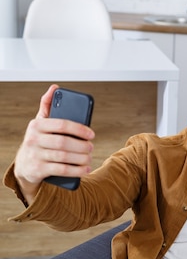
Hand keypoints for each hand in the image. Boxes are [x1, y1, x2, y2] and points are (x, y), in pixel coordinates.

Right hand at [14, 85, 94, 203]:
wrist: (24, 166)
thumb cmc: (38, 140)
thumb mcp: (40, 123)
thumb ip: (48, 106)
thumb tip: (55, 88)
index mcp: (36, 125)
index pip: (61, 124)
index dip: (79, 129)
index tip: (91, 134)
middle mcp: (33, 139)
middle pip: (64, 142)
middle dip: (81, 146)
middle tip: (91, 147)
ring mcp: (35, 155)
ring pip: (63, 157)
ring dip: (81, 158)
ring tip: (89, 158)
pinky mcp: (38, 170)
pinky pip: (61, 170)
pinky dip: (76, 170)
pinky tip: (85, 169)